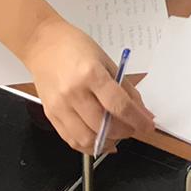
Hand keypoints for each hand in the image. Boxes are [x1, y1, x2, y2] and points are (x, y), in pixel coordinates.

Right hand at [22, 15, 155, 152]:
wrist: (42, 44)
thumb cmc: (74, 47)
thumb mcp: (106, 60)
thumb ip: (125, 88)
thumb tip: (142, 112)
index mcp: (90, 74)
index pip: (119, 105)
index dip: (137, 119)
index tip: (148, 125)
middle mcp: (73, 92)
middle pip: (103, 125)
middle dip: (124, 132)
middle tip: (132, 127)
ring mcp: (60, 106)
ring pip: (87, 138)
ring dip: (107, 142)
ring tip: (117, 135)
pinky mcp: (50, 114)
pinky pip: (71, 139)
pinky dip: (88, 146)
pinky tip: (100, 141)